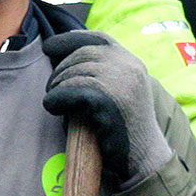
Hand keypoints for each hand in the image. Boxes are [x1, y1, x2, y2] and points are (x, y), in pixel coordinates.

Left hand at [42, 30, 171, 189]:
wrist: (145, 157)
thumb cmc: (126, 127)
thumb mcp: (124, 90)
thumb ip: (104, 72)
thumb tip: (64, 57)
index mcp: (132, 62)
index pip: (98, 38)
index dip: (70, 39)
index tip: (50, 46)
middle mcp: (128, 66)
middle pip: (82, 54)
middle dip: (61, 69)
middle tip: (52, 86)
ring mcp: (120, 83)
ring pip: (74, 73)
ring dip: (57, 86)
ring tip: (54, 100)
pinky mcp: (107, 102)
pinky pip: (70, 91)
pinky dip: (56, 99)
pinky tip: (53, 107)